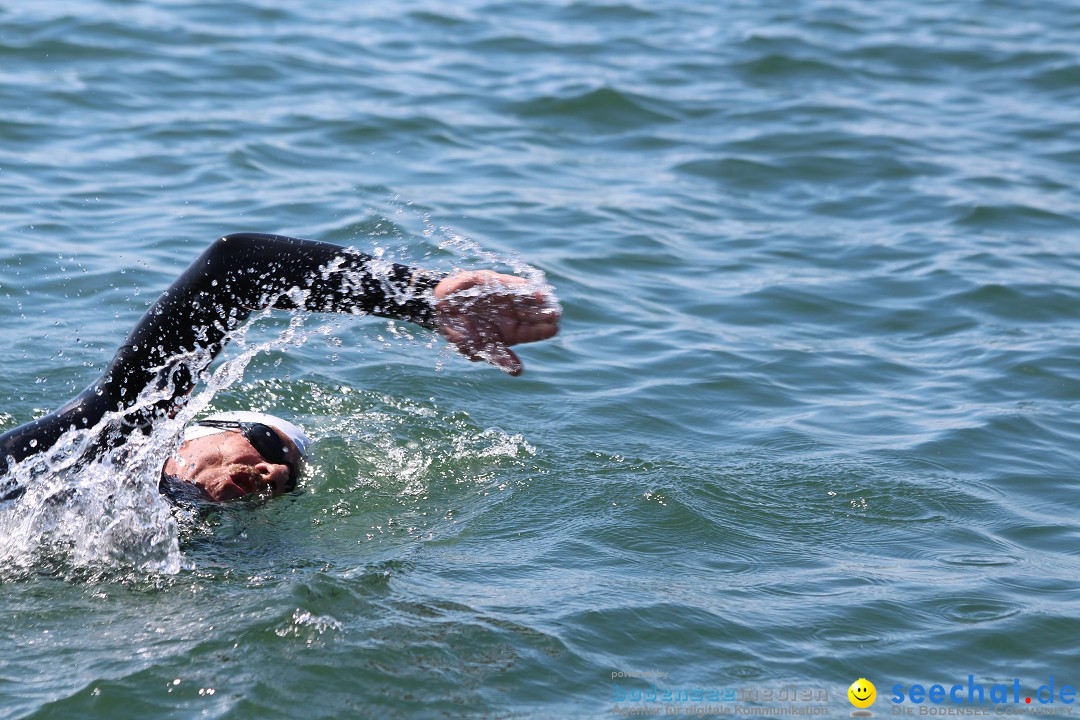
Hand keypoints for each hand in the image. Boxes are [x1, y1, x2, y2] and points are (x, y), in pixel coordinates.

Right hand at [434, 270, 559, 374]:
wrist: (438, 309)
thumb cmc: (459, 332)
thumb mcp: (475, 349)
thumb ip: (498, 357)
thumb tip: (518, 372)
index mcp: (510, 332)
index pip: (531, 332)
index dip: (543, 331)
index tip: (554, 329)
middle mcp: (511, 314)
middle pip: (533, 314)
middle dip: (544, 313)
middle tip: (556, 313)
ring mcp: (504, 297)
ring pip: (525, 298)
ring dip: (536, 298)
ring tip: (546, 298)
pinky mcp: (493, 282)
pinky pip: (508, 284)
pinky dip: (519, 286)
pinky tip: (530, 287)